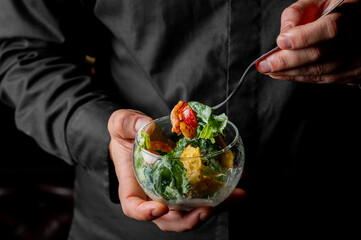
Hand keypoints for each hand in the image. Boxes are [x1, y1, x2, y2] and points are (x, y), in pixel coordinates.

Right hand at [108, 109, 246, 231]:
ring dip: (215, 208)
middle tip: (208, 210)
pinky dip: (222, 192)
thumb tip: (146, 126)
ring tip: (236, 196)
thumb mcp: (120, 124)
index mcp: (133, 186)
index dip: (145, 213)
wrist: (140, 136)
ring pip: (191, 210)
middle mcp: (154, 195)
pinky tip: (239, 180)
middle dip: (189, 219)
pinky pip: (204, 194)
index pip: (134, 207)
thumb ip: (127, 124)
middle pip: (169, 219)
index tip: (160, 208)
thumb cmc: (126, 135)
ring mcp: (173, 192)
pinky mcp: (189, 184)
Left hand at [256, 0, 360, 84]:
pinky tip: (283, 74)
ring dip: (290, 73)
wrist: (360, 22)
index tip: (280, 42)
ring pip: (320, 71)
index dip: (303, 38)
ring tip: (269, 69)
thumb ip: (299, 11)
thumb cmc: (338, 8)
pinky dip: (300, 77)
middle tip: (264, 64)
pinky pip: (323, 79)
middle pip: (320, 55)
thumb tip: (284, 33)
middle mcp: (359, 39)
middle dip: (287, 62)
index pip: (330, 29)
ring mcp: (358, 60)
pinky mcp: (352, 74)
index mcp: (354, 13)